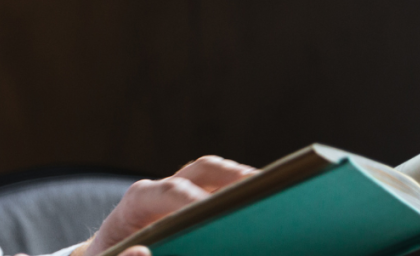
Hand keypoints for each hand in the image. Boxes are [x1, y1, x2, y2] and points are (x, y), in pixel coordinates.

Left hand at [75, 155, 255, 255]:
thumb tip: (144, 253)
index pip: (171, 191)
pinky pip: (224, 191)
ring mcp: (181, 193)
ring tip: (281, 199)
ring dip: (248, 183)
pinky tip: (268, 211)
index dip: (197, 200)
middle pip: (204, 171)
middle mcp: (162, 189)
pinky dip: (245, 196)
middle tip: (269, 193)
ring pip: (219, 176)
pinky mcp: (195, 204)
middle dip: (236, 178)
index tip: (222, 216)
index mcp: (138, 202)